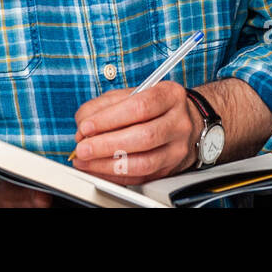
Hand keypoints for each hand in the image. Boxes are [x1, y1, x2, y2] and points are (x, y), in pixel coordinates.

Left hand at [71, 81, 200, 184]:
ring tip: (86, 161)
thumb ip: (105, 105)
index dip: (109, 118)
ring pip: (144, 162)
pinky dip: (114, 176)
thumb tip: (84, 124)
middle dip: (106, 145)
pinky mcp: (170, 168)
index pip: (140, 106)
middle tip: (83, 148)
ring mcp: (177, 148)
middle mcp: (178, 122)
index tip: (86, 126)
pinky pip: (141, 177)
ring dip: (108, 165)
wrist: (188, 122)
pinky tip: (98, 170)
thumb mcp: (133, 94)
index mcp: (170, 95)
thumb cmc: (156, 106)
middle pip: (143, 136)